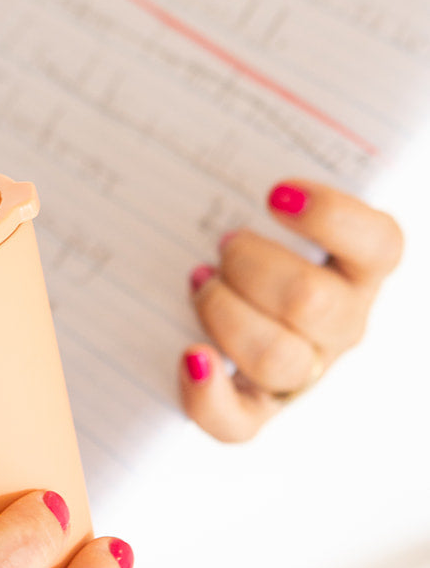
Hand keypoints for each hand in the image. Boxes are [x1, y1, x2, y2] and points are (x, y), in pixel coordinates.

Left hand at [181, 179, 403, 441]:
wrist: (208, 282)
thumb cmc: (245, 230)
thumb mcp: (264, 200)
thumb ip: (269, 184)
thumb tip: (245, 144)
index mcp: (360, 267)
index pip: (379, 244)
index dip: (332, 217)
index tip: (275, 193)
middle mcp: (341, 323)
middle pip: (310, 301)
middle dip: (250, 265)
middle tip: (223, 243)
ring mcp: (303, 370)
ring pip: (276, 357)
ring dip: (223, 313)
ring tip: (200, 282)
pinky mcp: (256, 410)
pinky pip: (239, 423)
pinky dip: (208, 393)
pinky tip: (189, 356)